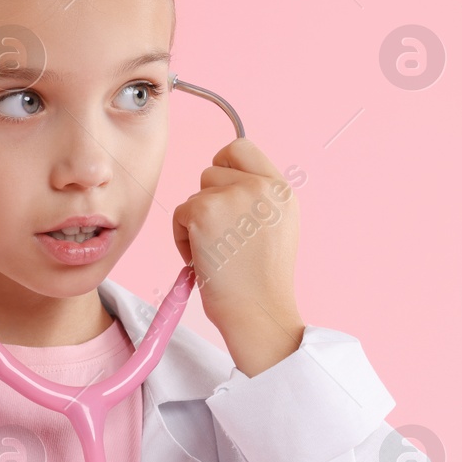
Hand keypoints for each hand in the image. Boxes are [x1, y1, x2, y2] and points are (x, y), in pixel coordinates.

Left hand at [172, 138, 304, 375]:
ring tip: (216, 253)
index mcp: (282, 191)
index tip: (221, 192)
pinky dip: (182, 238)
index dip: (225, 165)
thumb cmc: (263, 284)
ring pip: (195, 194)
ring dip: (196, 222)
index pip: (242, 148)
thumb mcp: (278, 228)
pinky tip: (203, 259)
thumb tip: (224, 183)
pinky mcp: (204, 212)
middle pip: (212, 170)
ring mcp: (233, 196)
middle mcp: (261, 186)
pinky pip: (180, 214)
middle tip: (221, 237)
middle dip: (209, 201)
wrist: (258, 314)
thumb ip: (259, 199)